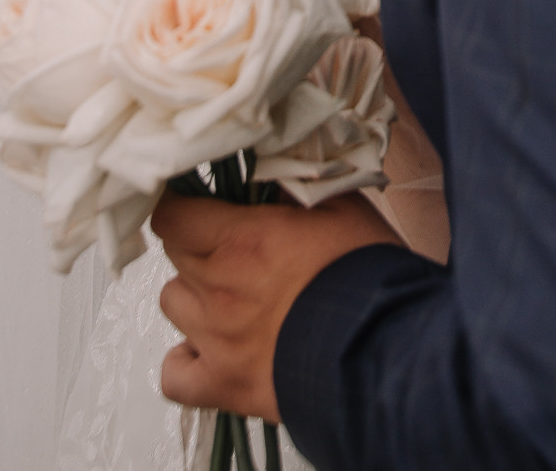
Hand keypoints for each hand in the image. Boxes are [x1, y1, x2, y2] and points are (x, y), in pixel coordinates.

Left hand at [154, 190, 399, 418]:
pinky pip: (174, 375)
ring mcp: (216, 341)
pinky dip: (185, 361)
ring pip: (172, 304)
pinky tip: (209, 350)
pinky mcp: (224, 386)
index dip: (183, 204)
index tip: (199, 201)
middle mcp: (219, 288)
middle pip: (176, 253)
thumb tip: (268, 170)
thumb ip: (295, 185)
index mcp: (242, 240)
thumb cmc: (366, 273)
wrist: (383, 350)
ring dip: (194, 294)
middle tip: (236, 245)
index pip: (173, 214)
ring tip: (229, 295)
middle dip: (199, 242)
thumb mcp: (340, 206)